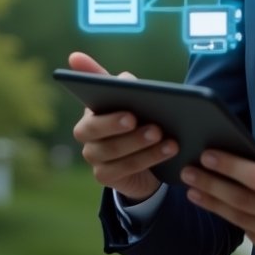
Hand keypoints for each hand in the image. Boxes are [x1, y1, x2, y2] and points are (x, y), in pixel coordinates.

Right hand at [67, 51, 177, 203]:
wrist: (148, 156)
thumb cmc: (141, 117)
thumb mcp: (136, 98)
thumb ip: (127, 85)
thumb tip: (124, 79)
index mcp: (93, 106)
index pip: (88, 97)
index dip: (98, 99)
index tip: (129, 112)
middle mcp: (86, 132)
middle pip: (94, 128)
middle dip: (117, 124)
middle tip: (142, 122)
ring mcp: (93, 155)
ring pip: (111, 150)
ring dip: (139, 144)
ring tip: (164, 137)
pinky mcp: (104, 175)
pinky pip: (122, 169)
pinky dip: (147, 159)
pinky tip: (167, 152)